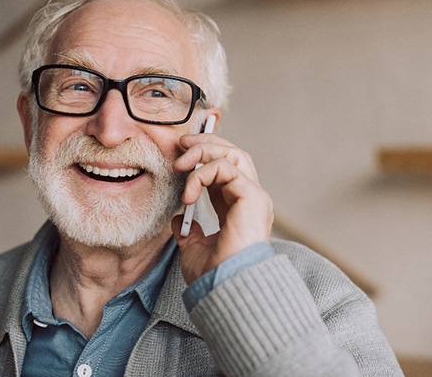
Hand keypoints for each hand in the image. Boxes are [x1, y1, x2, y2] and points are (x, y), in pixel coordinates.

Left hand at [171, 132, 273, 283]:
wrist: (225, 288)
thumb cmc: (215, 275)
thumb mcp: (195, 248)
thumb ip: (189, 232)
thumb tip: (177, 220)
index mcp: (237, 207)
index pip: (224, 168)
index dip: (204, 156)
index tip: (181, 155)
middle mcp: (249, 197)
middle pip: (233, 153)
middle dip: (205, 143)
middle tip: (181, 144)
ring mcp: (254, 195)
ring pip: (233, 154)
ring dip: (203, 152)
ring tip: (181, 164)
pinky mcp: (252, 196)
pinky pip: (226, 168)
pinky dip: (203, 174)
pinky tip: (189, 193)